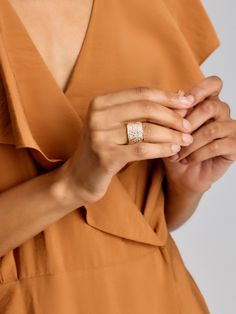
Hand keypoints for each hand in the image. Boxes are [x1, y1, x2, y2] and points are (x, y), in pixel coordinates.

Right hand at [57, 87, 194, 202]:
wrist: (80, 177)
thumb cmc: (105, 149)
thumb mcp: (118, 125)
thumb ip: (143, 111)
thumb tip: (180, 95)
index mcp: (100, 102)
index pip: (141, 93)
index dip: (167, 96)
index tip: (188, 102)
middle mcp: (98, 115)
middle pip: (146, 108)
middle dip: (173, 116)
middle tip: (189, 125)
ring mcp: (100, 136)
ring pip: (147, 129)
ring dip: (171, 134)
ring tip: (186, 139)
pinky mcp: (106, 156)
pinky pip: (142, 149)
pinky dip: (162, 149)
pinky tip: (173, 150)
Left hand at [163, 76, 235, 192]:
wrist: (181, 175)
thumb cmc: (175, 148)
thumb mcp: (168, 130)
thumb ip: (173, 112)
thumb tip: (178, 93)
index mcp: (207, 102)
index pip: (213, 84)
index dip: (200, 89)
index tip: (185, 100)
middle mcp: (222, 113)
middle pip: (211, 107)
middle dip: (188, 122)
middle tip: (173, 136)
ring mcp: (230, 129)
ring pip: (212, 129)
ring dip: (189, 143)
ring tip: (176, 153)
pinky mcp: (234, 146)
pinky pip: (216, 147)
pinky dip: (197, 154)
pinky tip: (185, 160)